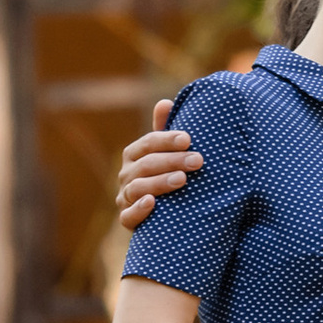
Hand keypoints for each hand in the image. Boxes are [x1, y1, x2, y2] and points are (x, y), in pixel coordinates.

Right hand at [116, 98, 200, 231]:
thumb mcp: (167, 153)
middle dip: (172, 161)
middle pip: (146, 165)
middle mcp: (126, 175)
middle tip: (197, 161)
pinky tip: (152, 202)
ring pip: (137, 188)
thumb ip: (165, 131)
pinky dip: (139, 210)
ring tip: (182, 180)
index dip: (167, 140)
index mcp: (134, 155)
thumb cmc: (168, 175)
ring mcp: (125, 198)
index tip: (188, 139)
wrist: (165, 215)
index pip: (148, 143)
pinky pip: (128, 217)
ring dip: (159, 182)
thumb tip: (165, 102)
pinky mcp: (128, 220)